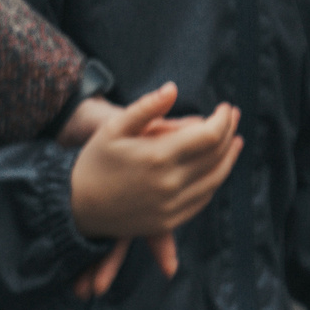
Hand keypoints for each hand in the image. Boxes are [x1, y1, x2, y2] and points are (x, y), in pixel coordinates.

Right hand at [68, 85, 240, 296]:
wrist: (76, 207)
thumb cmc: (93, 163)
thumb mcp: (113, 128)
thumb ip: (145, 107)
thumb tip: (172, 89)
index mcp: (158, 157)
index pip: (210, 135)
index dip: (224, 119)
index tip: (225, 108)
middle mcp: (169, 184)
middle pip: (217, 155)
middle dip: (229, 133)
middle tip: (231, 119)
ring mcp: (170, 206)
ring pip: (215, 178)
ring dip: (229, 158)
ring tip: (233, 141)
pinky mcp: (168, 221)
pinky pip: (202, 199)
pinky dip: (213, 181)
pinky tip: (215, 168)